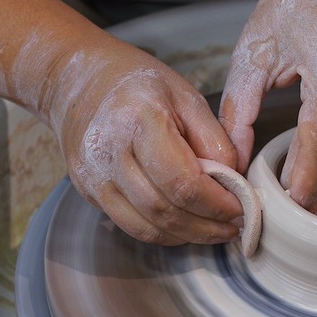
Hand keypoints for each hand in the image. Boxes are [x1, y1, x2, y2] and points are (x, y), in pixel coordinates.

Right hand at [42, 37, 242, 244]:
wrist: (75, 80)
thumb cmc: (137, 84)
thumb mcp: (186, 96)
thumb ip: (214, 140)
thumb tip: (234, 183)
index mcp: (138, 120)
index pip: (183, 182)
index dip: (217, 204)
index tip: (241, 207)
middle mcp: (108, 152)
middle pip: (164, 210)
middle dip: (206, 226)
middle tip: (235, 225)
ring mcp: (93, 176)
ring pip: (147, 227)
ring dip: (188, 236)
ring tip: (216, 230)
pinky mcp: (87, 191)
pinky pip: (131, 226)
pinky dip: (164, 234)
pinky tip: (187, 227)